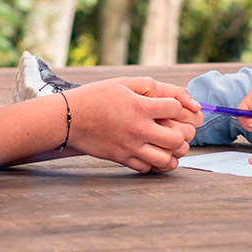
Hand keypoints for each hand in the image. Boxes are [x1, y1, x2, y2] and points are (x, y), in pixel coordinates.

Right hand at [64, 77, 203, 173]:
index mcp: (140, 106)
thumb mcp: (124, 83)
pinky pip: (148, 169)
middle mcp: (138, 128)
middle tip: (177, 129)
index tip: (171, 108)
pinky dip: (156, 164)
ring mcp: (131, 146)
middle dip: (182, 133)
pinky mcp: (122, 158)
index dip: (179, 107)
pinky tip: (154, 153)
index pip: (176, 109)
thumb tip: (181, 97)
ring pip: (166, 159)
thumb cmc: (96, 97)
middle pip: (177, 138)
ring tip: (168, 145)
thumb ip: (152, 86)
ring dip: (173, 152)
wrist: (69, 118)